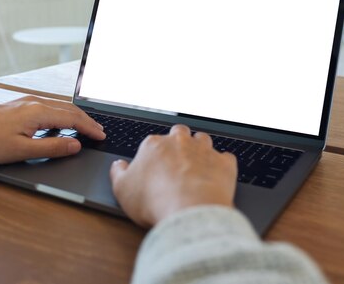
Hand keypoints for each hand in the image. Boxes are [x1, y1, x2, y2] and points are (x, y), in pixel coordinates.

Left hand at [0, 95, 105, 163]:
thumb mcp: (22, 151)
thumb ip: (52, 148)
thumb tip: (75, 145)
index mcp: (37, 112)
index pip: (73, 119)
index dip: (90, 128)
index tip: (102, 136)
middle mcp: (33, 102)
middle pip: (68, 109)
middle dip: (86, 121)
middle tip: (99, 132)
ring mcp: (24, 102)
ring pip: (58, 107)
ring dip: (74, 117)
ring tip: (84, 128)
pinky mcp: (17, 106)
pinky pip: (47, 108)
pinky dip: (60, 116)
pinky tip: (58, 125)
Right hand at [110, 125, 236, 227]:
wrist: (190, 210)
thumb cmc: (155, 200)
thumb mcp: (122, 189)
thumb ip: (118, 173)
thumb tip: (118, 166)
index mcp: (154, 145)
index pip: (153, 141)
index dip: (154, 154)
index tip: (154, 167)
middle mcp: (180, 142)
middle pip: (179, 133)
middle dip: (179, 143)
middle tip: (176, 162)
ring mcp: (203, 150)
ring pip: (203, 139)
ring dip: (200, 149)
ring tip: (196, 166)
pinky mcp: (224, 163)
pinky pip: (225, 158)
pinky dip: (221, 165)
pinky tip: (216, 175)